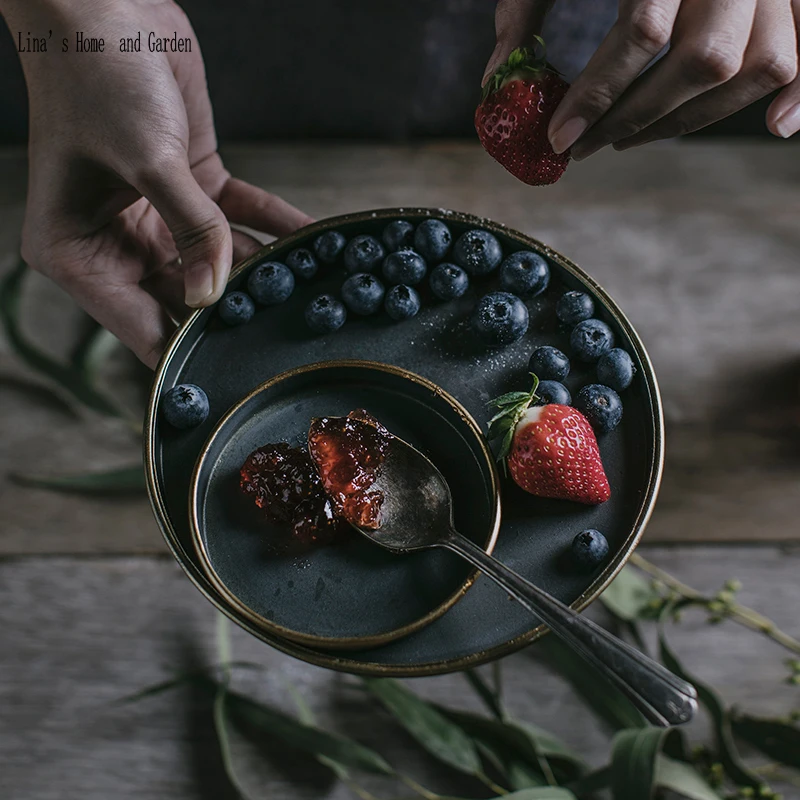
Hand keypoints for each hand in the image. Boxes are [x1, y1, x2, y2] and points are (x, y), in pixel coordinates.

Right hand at [6, 0, 311, 367]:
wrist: (106, 2)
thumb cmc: (97, 76)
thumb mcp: (146, 160)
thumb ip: (191, 229)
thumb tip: (213, 295)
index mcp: (79, 254)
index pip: (138, 326)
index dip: (186, 354)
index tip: (234, 378)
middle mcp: (116, 243)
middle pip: (184, 301)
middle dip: (237, 315)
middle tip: (291, 335)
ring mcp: (158, 218)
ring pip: (220, 263)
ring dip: (266, 273)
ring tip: (316, 296)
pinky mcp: (193, 189)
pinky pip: (242, 219)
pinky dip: (277, 228)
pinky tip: (317, 244)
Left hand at [485, 0, 799, 161]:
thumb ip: (527, 5)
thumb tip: (497, 80)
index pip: (641, 32)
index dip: (597, 96)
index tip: (560, 138)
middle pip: (705, 61)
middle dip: (638, 118)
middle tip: (591, 144)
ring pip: (761, 63)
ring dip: (695, 118)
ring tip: (638, 136)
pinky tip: (776, 126)